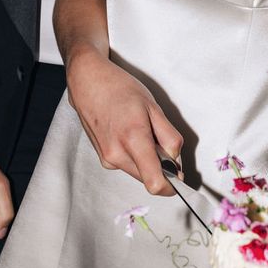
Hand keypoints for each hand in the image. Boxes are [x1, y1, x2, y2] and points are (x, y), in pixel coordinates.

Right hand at [67, 50, 182, 195]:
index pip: (155, 183)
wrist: (88, 82)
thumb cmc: (120, 89)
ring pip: (139, 172)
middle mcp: (117, 154)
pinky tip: (129, 134)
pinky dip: (135, 155)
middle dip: (161, 167)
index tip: (179, 177)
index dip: (172, 186)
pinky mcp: (103, 158)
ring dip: (147, 160)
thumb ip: (170, 138)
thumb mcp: (153, 107)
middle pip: (149, 179)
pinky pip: (128, 165)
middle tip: (159, 139)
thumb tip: (177, 165)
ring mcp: (107, 158)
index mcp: (133, 139)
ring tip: (141, 132)